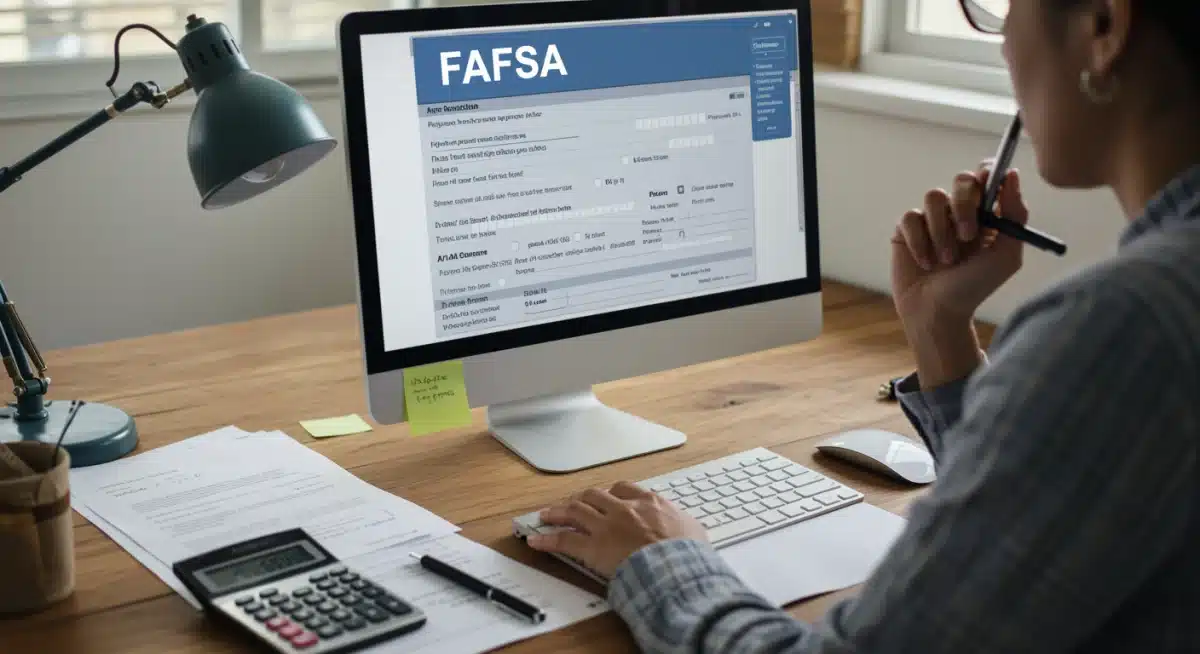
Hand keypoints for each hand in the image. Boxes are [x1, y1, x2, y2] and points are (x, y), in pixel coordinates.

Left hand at [526, 482, 708, 578]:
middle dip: (580, 498)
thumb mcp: (692, 530)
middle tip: (571, 503)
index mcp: (648, 503)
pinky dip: (547, 539)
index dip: (610, 493)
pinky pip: (564, 539)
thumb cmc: (686, 553)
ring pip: (575, 511)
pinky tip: (536, 541)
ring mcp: (605, 526)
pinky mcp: (592, 547)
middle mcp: (623, 509)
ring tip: (546, 515)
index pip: (623, 489)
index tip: (605, 497)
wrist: (674, 566)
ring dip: (558, 512)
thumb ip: (683, 524)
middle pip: (594, 496)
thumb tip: (687, 529)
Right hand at [890, 165, 1029, 386]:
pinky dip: (920, 242)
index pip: (987, 176)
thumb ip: (1015, 215)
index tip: (988, 181)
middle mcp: (959, 211)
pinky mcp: (907, 229)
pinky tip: (925, 263)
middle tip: (969, 236)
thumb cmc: (975, 287)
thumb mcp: (1007, 255)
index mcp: (987, 213)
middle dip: (965, 204)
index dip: (987, 171)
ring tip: (946, 260)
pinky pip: (911, 217)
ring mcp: (932, 219)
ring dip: (942, 231)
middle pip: (962, 179)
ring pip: (934, 197)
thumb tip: (1012, 175)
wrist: (939, 312)